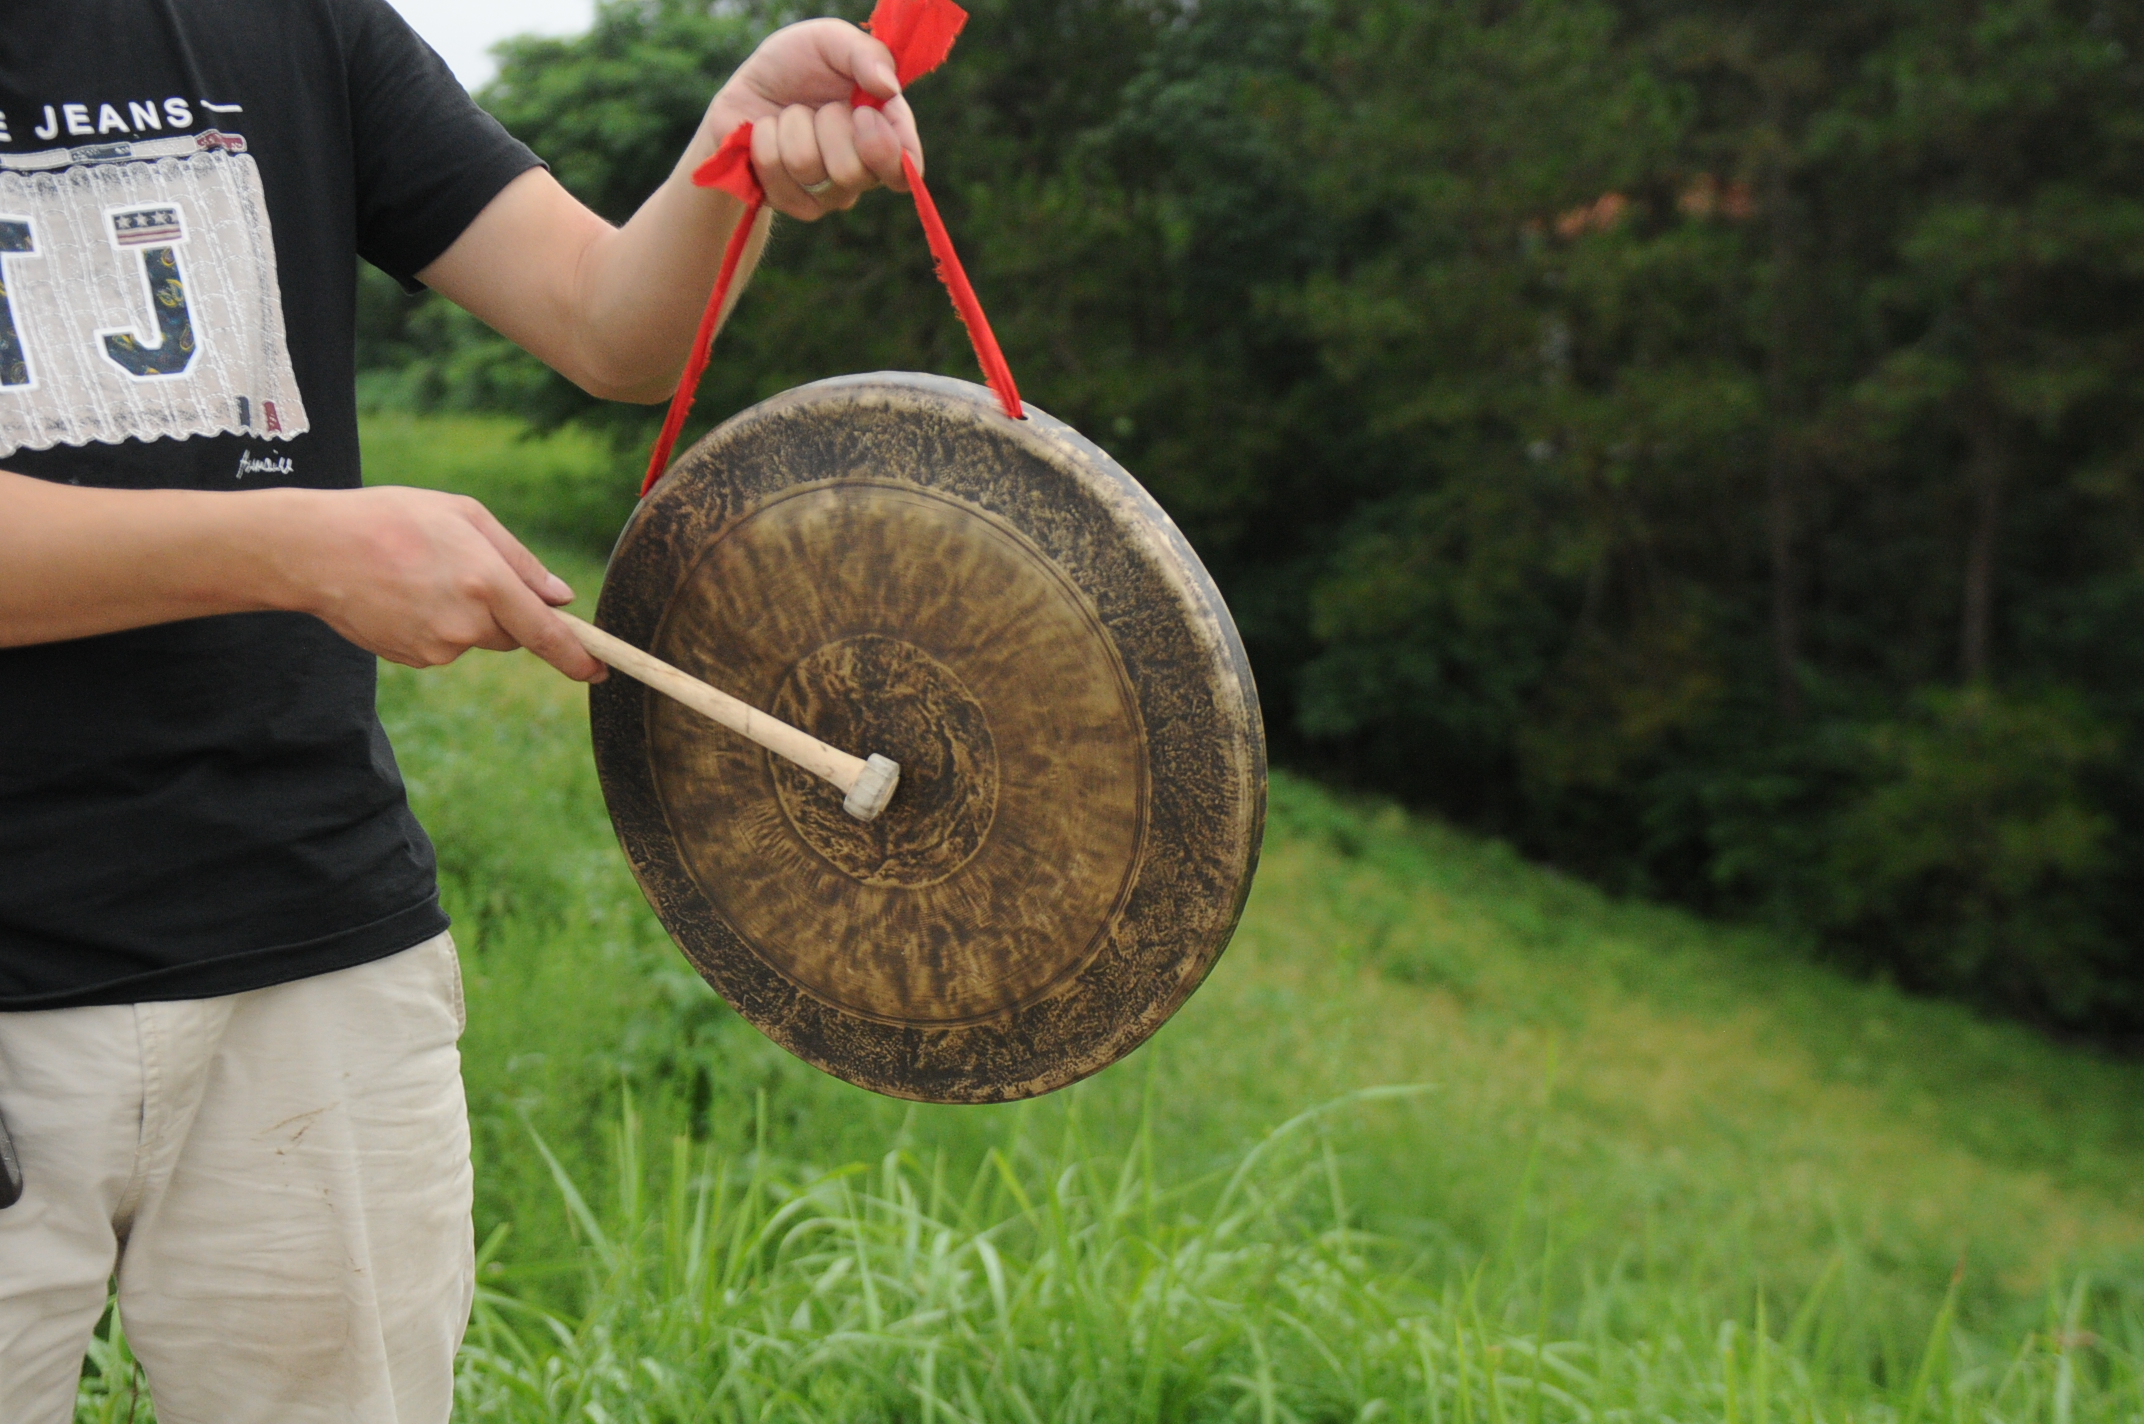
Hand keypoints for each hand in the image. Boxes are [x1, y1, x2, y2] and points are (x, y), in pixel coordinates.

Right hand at [282, 487, 605, 681]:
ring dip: (464, 614)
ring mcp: (437, 647)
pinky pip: (444, 645)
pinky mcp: (413, 659)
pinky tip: (402, 595)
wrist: (314, 550)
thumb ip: (520, 560)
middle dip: (502, 609)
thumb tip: (560, 598)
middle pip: (511, 632)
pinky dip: (434, 624)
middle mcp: (466, 623)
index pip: (546, 633)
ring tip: (420, 575)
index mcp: (485, 581)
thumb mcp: (465, 515)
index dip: (578, 656)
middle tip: (461, 570)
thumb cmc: (392, 518)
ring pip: (474, 638)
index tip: (600, 671)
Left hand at [704, 18, 924, 220]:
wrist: (748, 88)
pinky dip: (764, 137)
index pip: (906, 170)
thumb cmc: (799, 64)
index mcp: (886, 135)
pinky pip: (774, 170)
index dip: (885, 149)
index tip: (863, 113)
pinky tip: (768, 132)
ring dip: (791, 124)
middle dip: (826, 124)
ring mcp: (826, 194)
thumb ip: (865, 53)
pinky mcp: (790, 202)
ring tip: (790, 114)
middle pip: (852, 172)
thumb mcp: (831, 40)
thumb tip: (888, 87)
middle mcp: (862, 173)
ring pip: (807, 166)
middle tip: (820, 106)